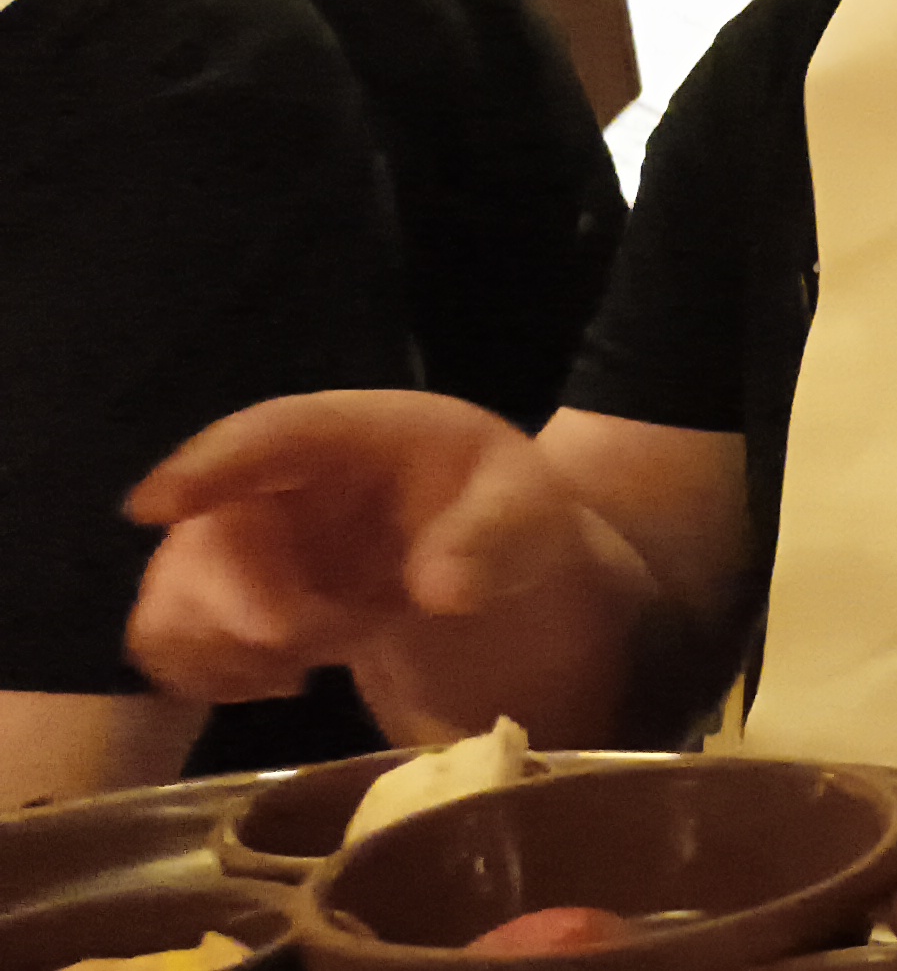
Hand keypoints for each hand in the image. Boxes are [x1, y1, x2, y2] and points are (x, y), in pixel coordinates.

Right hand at [125, 391, 586, 704]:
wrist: (490, 550)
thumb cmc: (500, 505)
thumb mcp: (526, 506)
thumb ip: (491, 535)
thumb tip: (442, 590)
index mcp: (351, 435)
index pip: (268, 435)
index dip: (206, 468)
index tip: (154, 508)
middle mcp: (278, 482)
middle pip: (207, 535)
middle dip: (243, 602)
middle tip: (321, 641)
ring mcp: (246, 542)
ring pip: (173, 594)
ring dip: (225, 644)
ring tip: (312, 660)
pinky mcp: (230, 599)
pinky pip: (174, 640)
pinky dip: (210, 672)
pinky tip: (284, 678)